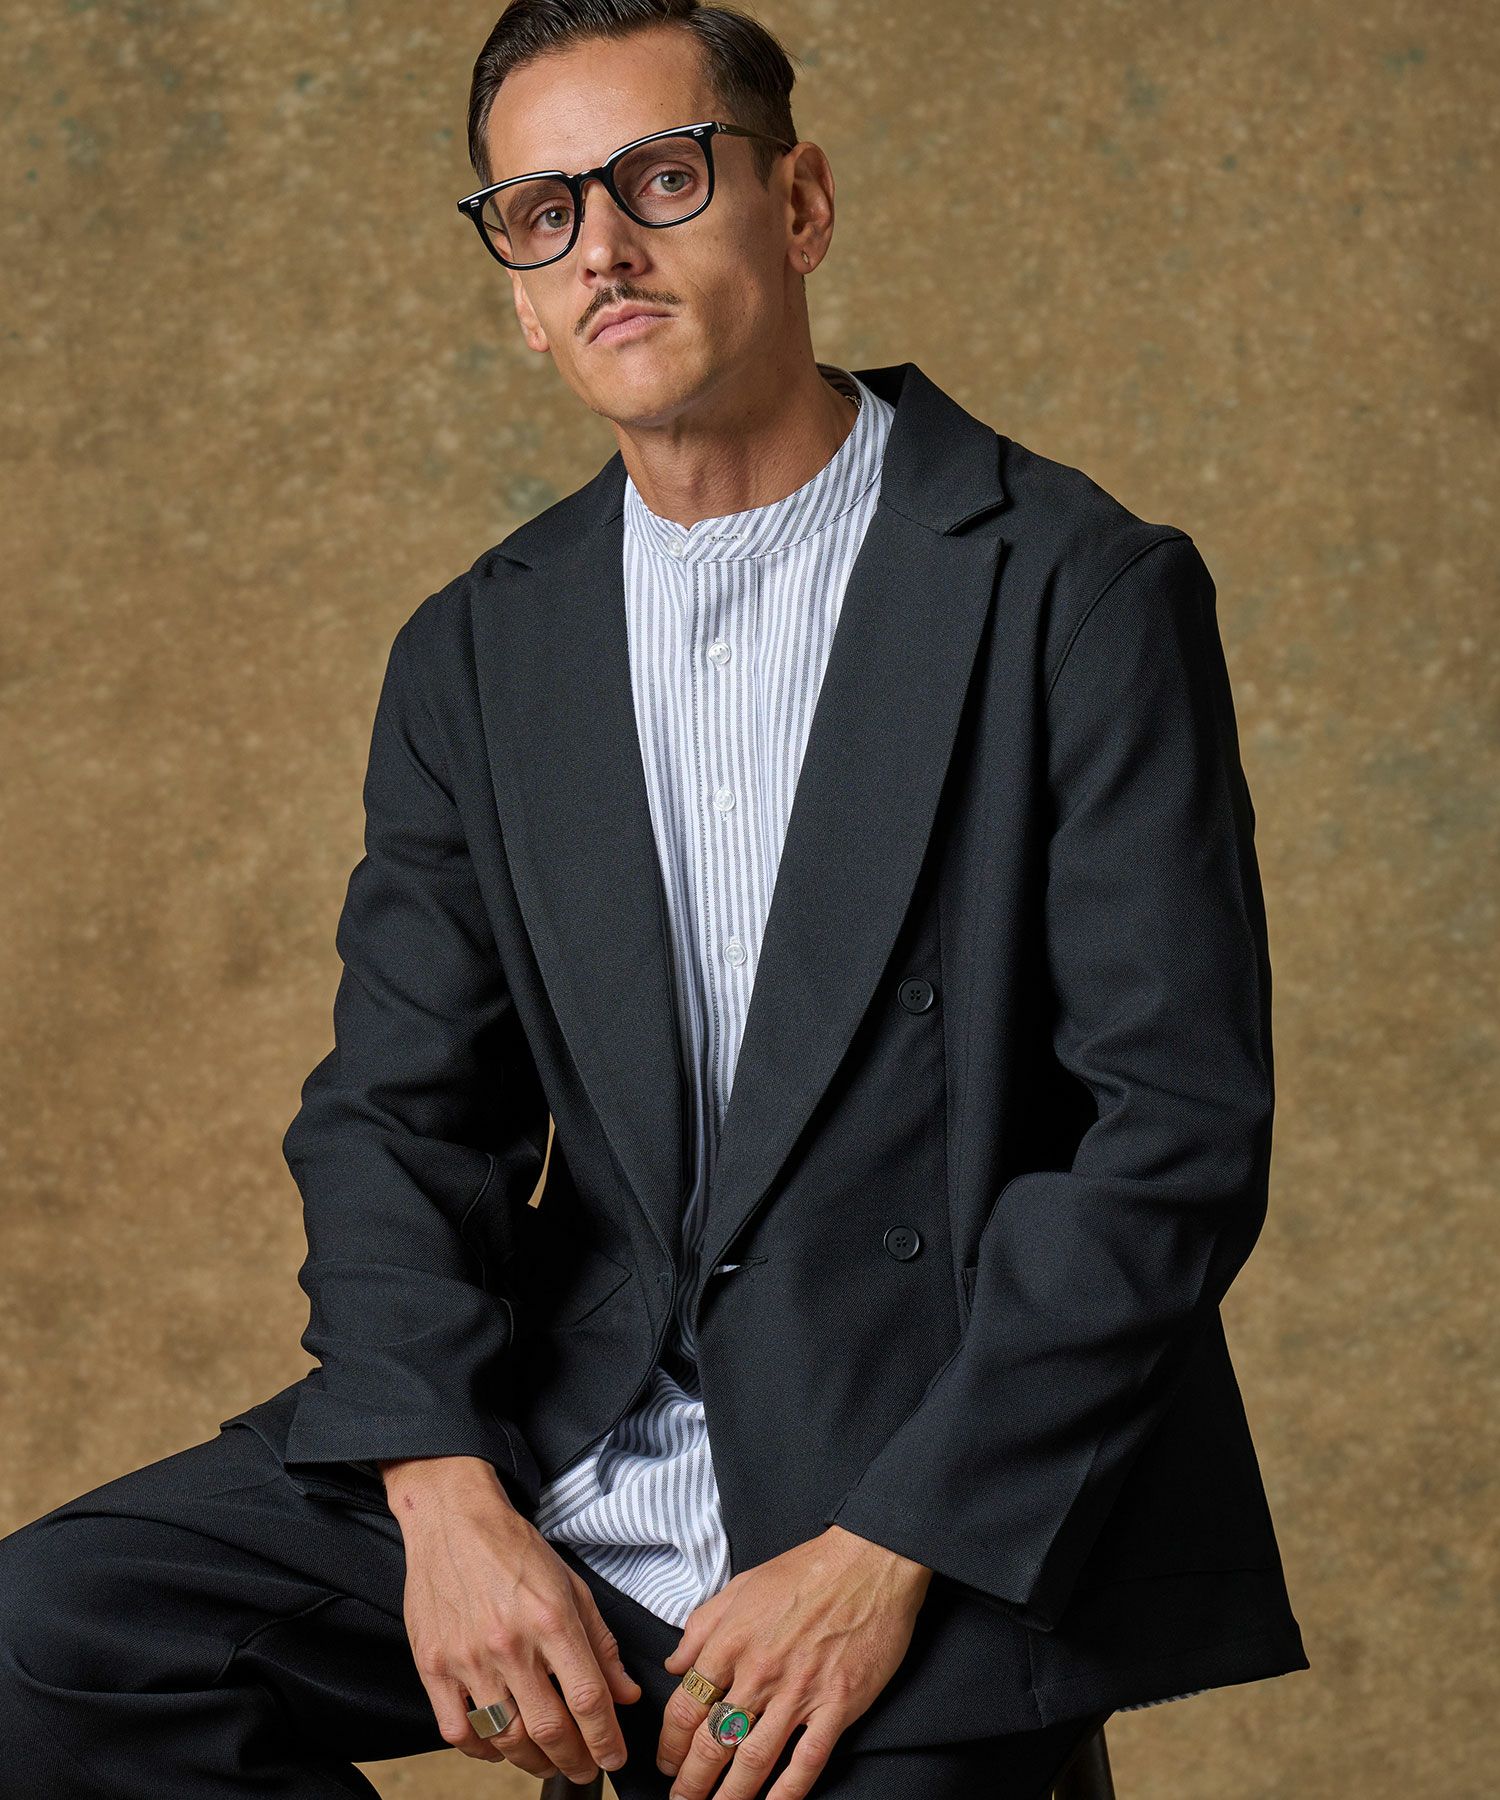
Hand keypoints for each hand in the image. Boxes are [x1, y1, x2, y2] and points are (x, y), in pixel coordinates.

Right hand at [381, 1458, 640, 1781]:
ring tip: (549, 1762)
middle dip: (575, 1760)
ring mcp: (467, 1658)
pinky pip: (459, 1732)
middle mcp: (510, 1644)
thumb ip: (601, 1644)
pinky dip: (484, 1751)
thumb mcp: (571, 1586)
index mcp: (551, 1619)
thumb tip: (624, 1695)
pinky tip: (501, 1746)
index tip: (614, 1758)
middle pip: (549, 1729)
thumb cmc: (514, 1550)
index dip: (606, 1739)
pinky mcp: (433, 1666)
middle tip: (585, 1768)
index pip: (588, 1699)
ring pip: (506, 1738)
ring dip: (534, 1763)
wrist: (452, 1520)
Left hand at [655, 1525, 932, 1799]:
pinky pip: (807, 1759)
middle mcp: (759, 1671)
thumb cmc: (805, 1570)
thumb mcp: (741, 1585)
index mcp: (731, 1641)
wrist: (869, 1561)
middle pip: (713, 1742)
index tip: (666, 1762)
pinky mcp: (838, 1703)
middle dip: (691, 1782)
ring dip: (729, 1796)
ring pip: (754, 1760)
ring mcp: (799, 1691)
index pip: (686, 1707)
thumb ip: (702, 1626)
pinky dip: (787, 1792)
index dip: (670, 1744)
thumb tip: (675, 1664)